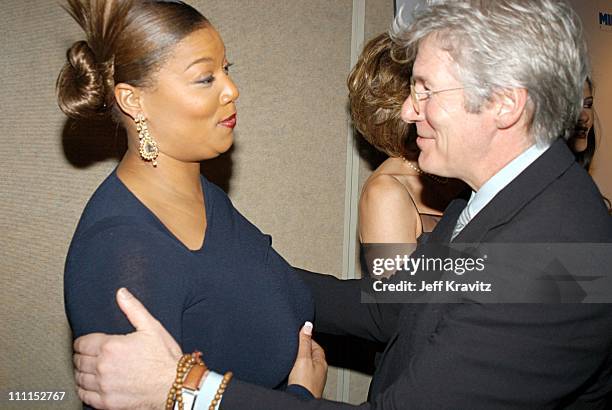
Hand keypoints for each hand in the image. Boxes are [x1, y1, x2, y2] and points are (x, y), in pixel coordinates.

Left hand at [73, 288, 181, 408]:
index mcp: (111, 346)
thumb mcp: (152, 327)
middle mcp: (103, 366)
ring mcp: (103, 386)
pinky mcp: (106, 402)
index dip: (83, 342)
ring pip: (79, 378)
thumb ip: (133, 308)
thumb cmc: (165, 358)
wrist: (174, 385)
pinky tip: (91, 385)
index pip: (81, 343)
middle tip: (89, 355)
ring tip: (90, 370)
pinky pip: (84, 396)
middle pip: (78, 360)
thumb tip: (121, 293)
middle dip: (82, 356)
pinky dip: (84, 390)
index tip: (86, 343)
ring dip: (82, 372)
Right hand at [288, 322, 327, 397]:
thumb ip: (304, 342)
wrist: (299, 401)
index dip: (306, 338)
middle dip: (302, 349)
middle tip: (293, 346)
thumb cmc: (304, 383)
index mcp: (321, 362)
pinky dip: (297, 370)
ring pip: (306, 364)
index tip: (299, 335)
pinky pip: (302, 373)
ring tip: (291, 358)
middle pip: (311, 354)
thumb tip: (308, 326)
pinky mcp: (305, 386)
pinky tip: (291, 371)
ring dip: (299, 360)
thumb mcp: (303, 358)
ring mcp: (313, 379)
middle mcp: (319, 371)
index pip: (315, 345)